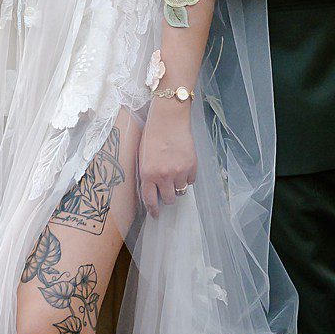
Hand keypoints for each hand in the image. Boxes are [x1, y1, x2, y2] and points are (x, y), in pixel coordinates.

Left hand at [137, 99, 196, 217]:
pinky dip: (187, 176)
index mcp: (147, 174)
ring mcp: (179, 171)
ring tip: (175, 171)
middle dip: (168, 196)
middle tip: (167, 188)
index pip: (150, 200)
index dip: (154, 210)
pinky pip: (191, 181)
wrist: (169, 119)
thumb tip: (153, 191)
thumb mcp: (143, 157)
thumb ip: (147, 175)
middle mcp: (163, 176)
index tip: (156, 214)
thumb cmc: (152, 135)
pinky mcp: (192, 165)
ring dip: (178, 185)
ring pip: (181, 190)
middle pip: (169, 199)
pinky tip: (183, 165)